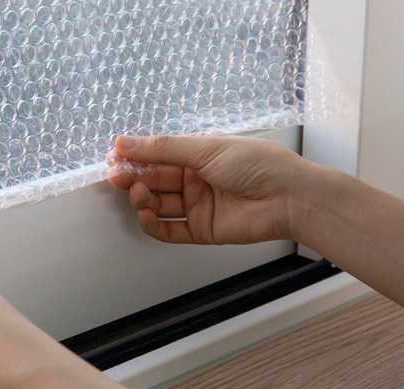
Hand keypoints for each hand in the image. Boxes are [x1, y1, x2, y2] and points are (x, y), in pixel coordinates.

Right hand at [108, 134, 314, 244]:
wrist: (289, 197)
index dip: (135, 157)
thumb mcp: (206, 147)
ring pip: (159, 205)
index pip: (157, 156)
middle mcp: (195, 179)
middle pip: (155, 180)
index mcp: (198, 154)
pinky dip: (154, 224)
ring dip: (143, 200)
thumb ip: (163, 148)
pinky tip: (146, 215)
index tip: (115, 158)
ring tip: (140, 195)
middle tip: (118, 177)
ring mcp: (198, 205)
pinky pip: (170, 230)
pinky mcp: (202, 229)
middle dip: (135, 178)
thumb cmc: (258, 165)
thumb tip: (126, 142)